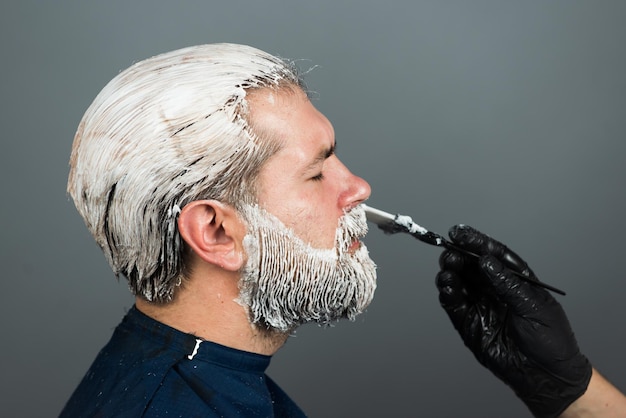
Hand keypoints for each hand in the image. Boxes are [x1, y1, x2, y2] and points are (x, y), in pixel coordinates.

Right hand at [435, 225, 591, 417]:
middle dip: (459, 255)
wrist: (545, 377)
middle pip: (472, 266)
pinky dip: (447, 293)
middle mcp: (495, 290)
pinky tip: (447, 285)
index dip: (476, 242)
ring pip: (459, 282)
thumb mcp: (533, 307)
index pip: (493, 255)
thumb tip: (486, 262)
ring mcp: (481, 306)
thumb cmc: (550, 341)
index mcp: (515, 280)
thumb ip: (507, 284)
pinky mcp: (469, 324)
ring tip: (447, 267)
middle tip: (449, 250)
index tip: (460, 232)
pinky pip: (453, 304)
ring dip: (450, 272)